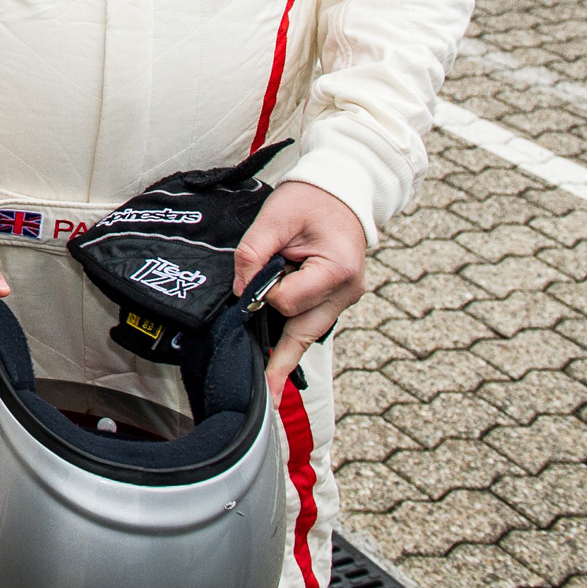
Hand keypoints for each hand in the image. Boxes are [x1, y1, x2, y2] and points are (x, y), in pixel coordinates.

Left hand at [232, 180, 366, 393]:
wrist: (341, 190)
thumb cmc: (310, 199)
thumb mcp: (276, 216)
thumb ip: (254, 252)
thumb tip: (240, 289)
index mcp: (336, 270)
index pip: (290, 301)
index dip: (265, 295)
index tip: (252, 283)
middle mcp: (346, 292)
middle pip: (304, 334)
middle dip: (279, 359)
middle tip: (265, 397)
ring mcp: (344, 298)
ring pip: (307, 335)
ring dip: (284, 350)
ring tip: (268, 388)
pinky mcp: (335, 298)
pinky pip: (310, 325)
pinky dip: (292, 340)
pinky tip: (277, 370)